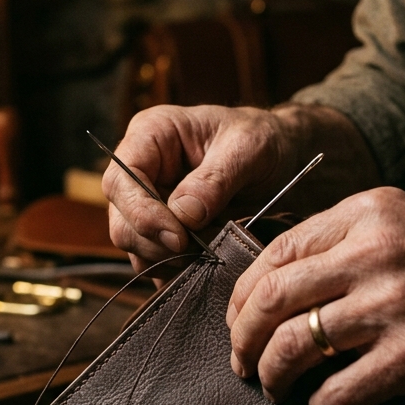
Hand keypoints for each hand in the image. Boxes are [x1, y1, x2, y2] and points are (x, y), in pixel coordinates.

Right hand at [104, 105, 290, 271]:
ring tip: (209, 252)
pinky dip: (177, 269)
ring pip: (135, 246)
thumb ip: (215, 179)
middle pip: (121, 220)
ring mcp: (148, 203)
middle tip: (201, 251)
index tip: (179, 238)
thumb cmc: (263, 140)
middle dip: (157, 244)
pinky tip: (205, 262)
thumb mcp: (249, 149)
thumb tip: (184, 215)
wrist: (283, 159)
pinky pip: (154, 261)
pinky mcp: (162, 231)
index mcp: (151, 135)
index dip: (142, 214)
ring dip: (169, 260)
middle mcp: (141, 170)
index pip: (121, 181)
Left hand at [227, 187, 404, 404]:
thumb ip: (349, 235)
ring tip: (273, 388)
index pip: (276, 251)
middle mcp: (375, 253)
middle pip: (272, 297)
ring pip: (295, 345)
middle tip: (241, 362)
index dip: (242, 294)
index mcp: (368, 213)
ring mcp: (394, 304)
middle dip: (243, 337)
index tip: (237, 321)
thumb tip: (279, 275)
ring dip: (272, 375)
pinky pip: (339, 391)